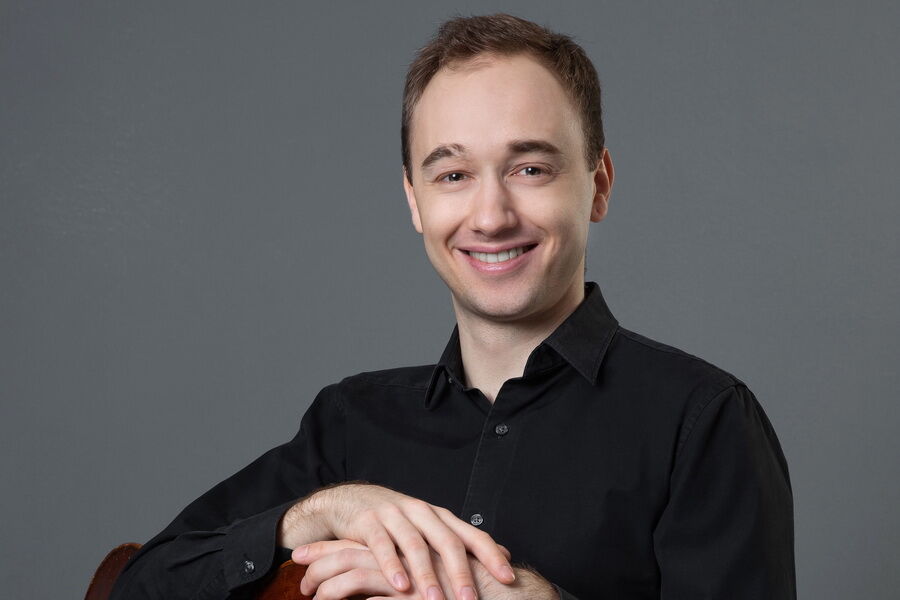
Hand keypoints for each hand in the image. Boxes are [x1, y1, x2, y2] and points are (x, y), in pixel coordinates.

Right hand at [290, 483, 515, 599]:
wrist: (351, 501)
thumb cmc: (398, 522)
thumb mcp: (432, 527)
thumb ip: (463, 541)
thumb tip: (505, 554)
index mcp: (441, 516)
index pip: (472, 535)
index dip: (491, 555)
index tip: (508, 577)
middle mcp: (421, 512)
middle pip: (447, 541)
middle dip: (460, 572)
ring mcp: (395, 515)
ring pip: (415, 545)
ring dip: (427, 575)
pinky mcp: (369, 522)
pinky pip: (382, 545)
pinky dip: (391, 566)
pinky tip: (400, 586)